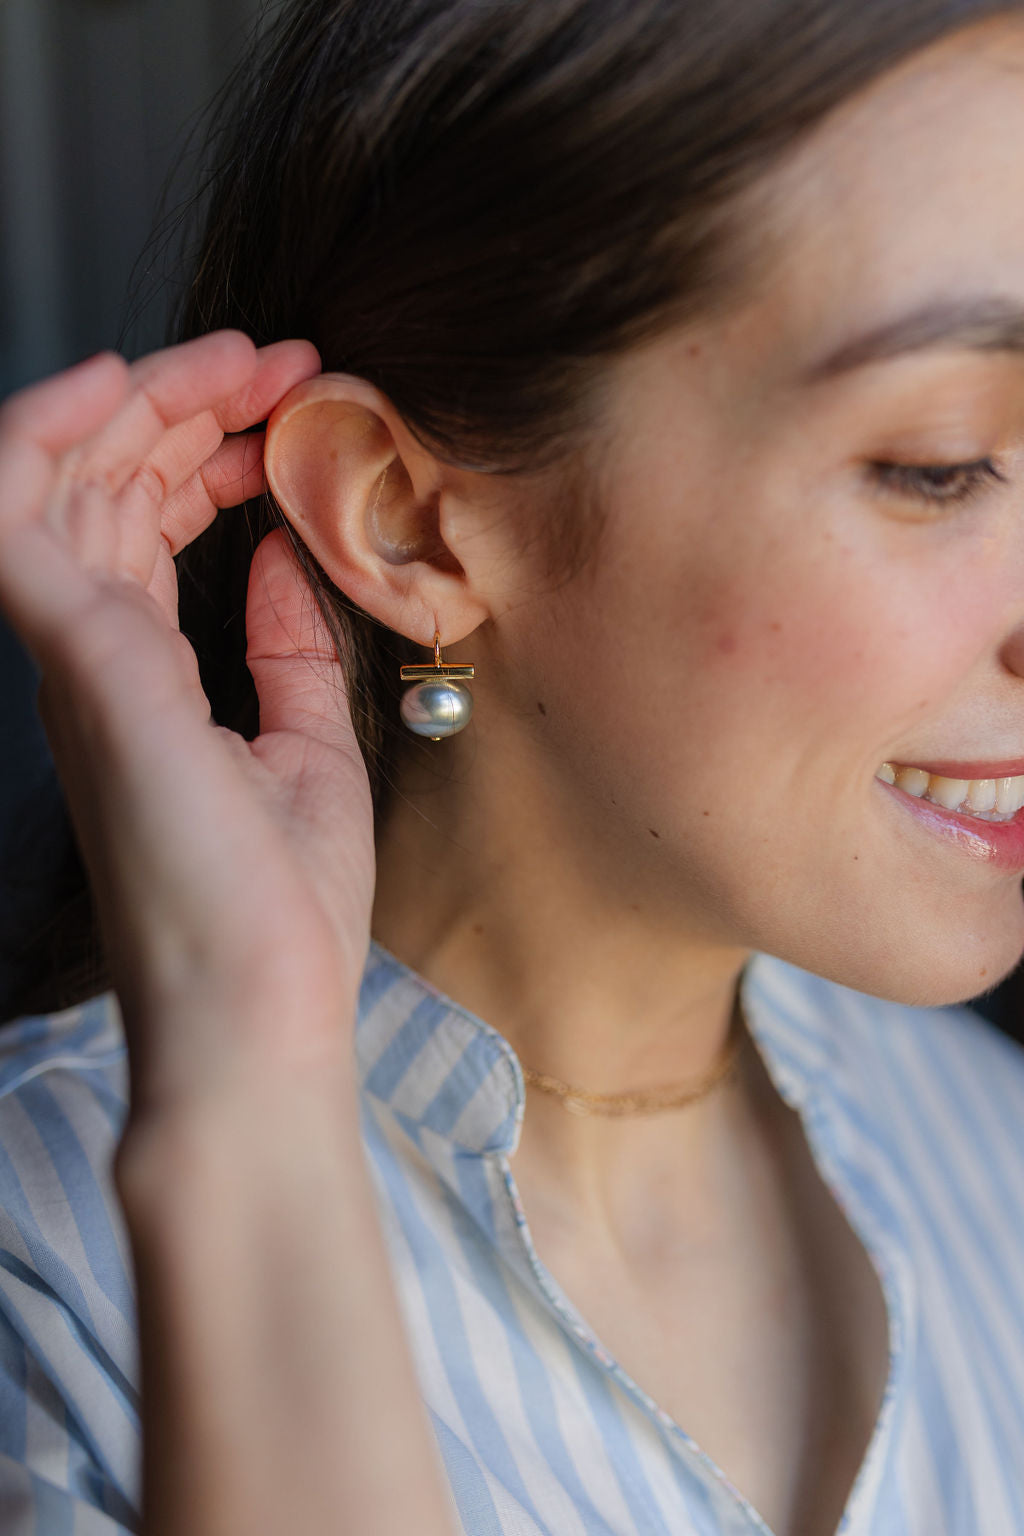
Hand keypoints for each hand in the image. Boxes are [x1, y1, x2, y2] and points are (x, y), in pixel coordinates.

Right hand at [0, 334, 375, 1117]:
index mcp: (142, 673)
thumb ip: (286, 648)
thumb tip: (274, 555)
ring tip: (240, 360)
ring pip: (54, 476)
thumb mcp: (308, 748)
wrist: (259, 1019)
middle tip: (282, 362)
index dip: (204, 447)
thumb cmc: (279, 911)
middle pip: (101, 481)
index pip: (140, 522)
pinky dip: (44, 434)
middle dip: (183, 399)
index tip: (292, 413)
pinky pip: (9, 517)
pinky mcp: (83, 664)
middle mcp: (93, 655)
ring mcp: (77, 658)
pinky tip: (117, 382)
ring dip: (137, 396)